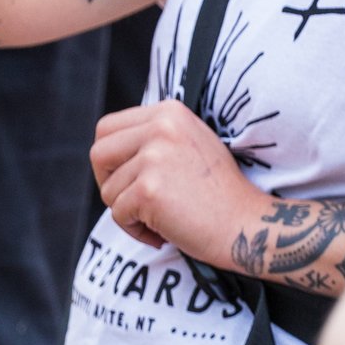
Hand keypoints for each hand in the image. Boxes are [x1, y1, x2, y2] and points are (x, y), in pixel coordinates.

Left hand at [91, 98, 255, 262]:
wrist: (246, 225)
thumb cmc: (220, 193)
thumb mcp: (191, 144)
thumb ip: (154, 137)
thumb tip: (113, 149)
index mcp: (169, 111)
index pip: (107, 127)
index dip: (109, 158)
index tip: (124, 178)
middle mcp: (161, 127)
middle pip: (99, 153)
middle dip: (107, 183)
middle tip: (129, 202)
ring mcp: (154, 157)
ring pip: (108, 189)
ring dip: (127, 212)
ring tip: (159, 219)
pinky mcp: (148, 189)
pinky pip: (119, 214)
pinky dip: (136, 231)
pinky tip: (162, 232)